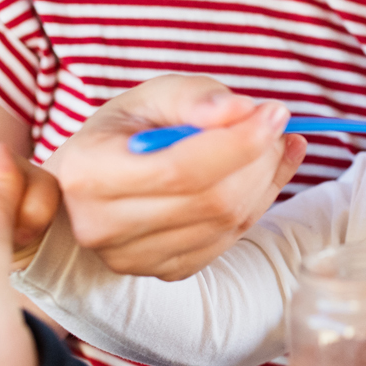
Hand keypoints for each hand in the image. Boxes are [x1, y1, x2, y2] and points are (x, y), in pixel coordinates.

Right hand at [44, 75, 306, 279]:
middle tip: (276, 127)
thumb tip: (243, 110)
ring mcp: (134, 257)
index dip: (238, 143)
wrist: (98, 179)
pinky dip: (257, 203)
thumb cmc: (124, 132)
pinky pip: (229, 240)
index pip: (180, 170)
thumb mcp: (149, 97)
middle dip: (259, 160)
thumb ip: (193, 96)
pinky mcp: (165, 270)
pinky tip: (263, 173)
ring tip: (270, 145)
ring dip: (264, 181)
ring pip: (227, 223)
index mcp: (89, 173)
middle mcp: (103, 226)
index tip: (274, 113)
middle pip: (211, 201)